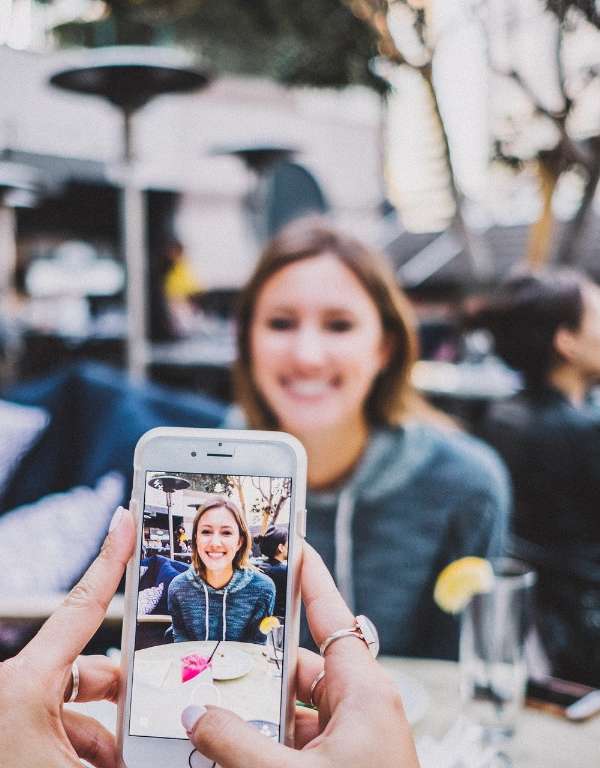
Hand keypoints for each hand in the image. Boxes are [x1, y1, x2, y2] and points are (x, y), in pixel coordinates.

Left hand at [0, 506, 135, 767]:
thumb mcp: (69, 767)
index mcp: (25, 685)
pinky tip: (100, 765)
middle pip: (90, 674)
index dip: (109, 560)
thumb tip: (167, 751)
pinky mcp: (14, 731)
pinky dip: (83, 750)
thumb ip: (122, 754)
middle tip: (151, 723)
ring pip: (75, 711)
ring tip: (124, 760)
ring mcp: (14, 713)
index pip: (83, 607)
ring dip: (104, 741)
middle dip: (123, 701)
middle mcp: (16, 690)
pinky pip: (58, 731)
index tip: (124, 522)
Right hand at [184, 543, 419, 767]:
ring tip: (210, 704)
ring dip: (255, 712)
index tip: (292, 546)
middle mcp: (360, 709)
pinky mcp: (340, 765)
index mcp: (365, 693)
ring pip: (294, 709)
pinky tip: (228, 748)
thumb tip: (197, 716)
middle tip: (213, 649)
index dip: (311, 580)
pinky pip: (297, 741)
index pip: (333, 617)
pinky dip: (266, 742)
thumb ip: (239, 747)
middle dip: (257, 664)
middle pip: (301, 666)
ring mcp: (351, 741)